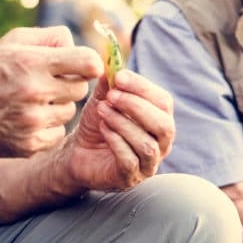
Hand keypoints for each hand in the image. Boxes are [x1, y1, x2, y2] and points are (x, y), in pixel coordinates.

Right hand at [0, 26, 102, 156]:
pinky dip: (49, 126)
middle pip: (81, 88)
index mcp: (33, 63)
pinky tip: (29, 118)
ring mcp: (32, 122)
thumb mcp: (12, 41)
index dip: (90, 63)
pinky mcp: (29, 144)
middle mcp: (34, 93)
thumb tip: (77, 43)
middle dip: (70, 83)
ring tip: (34, 100)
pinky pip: (58, 133)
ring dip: (59, 105)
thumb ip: (49, 37)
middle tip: (49, 82)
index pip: (88, 63)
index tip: (82, 65)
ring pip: (70, 112)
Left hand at [59, 69, 173, 191]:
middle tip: (111, 95)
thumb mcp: (103, 100)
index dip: (143, 88)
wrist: (78, 152)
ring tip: (102, 111)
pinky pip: (130, 160)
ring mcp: (148, 164)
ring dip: (123, 123)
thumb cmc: (99, 124)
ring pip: (147, 145)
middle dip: (136, 107)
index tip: (119, 76)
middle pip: (163, 125)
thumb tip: (112, 64)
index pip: (164, 102)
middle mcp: (161, 143)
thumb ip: (110, 84)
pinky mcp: (130, 178)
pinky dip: (116, 141)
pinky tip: (103, 129)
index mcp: (160, 120)